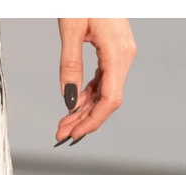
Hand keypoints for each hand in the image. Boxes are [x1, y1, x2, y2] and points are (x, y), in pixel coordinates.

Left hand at [54, 18, 135, 145]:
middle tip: (61, 133)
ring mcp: (121, 53)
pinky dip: (89, 92)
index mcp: (118, 53)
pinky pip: (104, 78)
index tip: (72, 134)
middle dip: (85, 119)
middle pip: (108, 100)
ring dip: (85, 108)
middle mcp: (124, 55)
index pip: (110, 100)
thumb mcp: (70, 29)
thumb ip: (70, 64)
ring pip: (106, 91)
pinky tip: (75, 102)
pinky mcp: (115, 49)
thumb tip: (68, 98)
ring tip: (64, 122)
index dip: (92, 121)